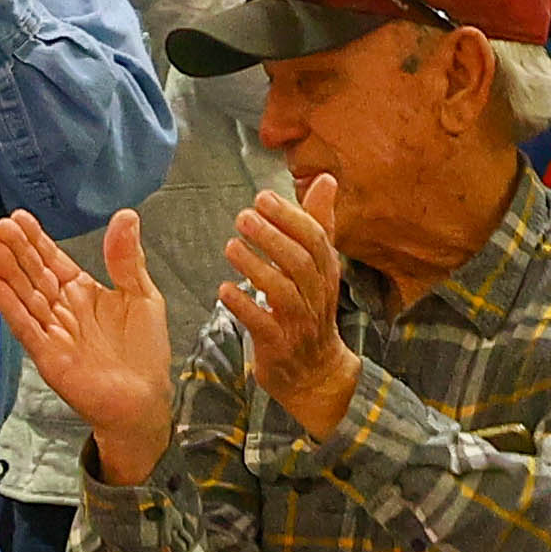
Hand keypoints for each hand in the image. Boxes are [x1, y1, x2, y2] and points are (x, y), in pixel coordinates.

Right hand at [0, 207, 176, 483]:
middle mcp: (62, 308)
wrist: (144, 399)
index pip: (52, 259)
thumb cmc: (144, 350)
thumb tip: (126, 215)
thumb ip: (126, 259)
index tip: (19, 218)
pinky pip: (26, 328)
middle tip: (1, 226)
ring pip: (26, 297)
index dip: (36, 240)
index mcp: (81, 290)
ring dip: (8, 274)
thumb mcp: (142, 295)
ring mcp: (52, 331)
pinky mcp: (48, 354)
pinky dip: (10, 308)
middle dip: (18, 251)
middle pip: (34, 274)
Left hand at [219, 179, 359, 437]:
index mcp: (326, 272)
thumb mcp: (319, 267)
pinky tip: (224, 289)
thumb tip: (327, 179)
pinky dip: (243, 306)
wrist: (315, 373)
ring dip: (255, 267)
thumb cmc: (311, 308)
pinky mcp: (278, 346)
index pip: (316, 239)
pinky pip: (262, 324)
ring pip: (283, 291)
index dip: (290, 216)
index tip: (262, 196)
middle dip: (272, 237)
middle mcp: (316, 295)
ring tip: (230, 246)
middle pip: (300, 262)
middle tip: (242, 216)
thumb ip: (319, 223)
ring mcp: (299, 323)